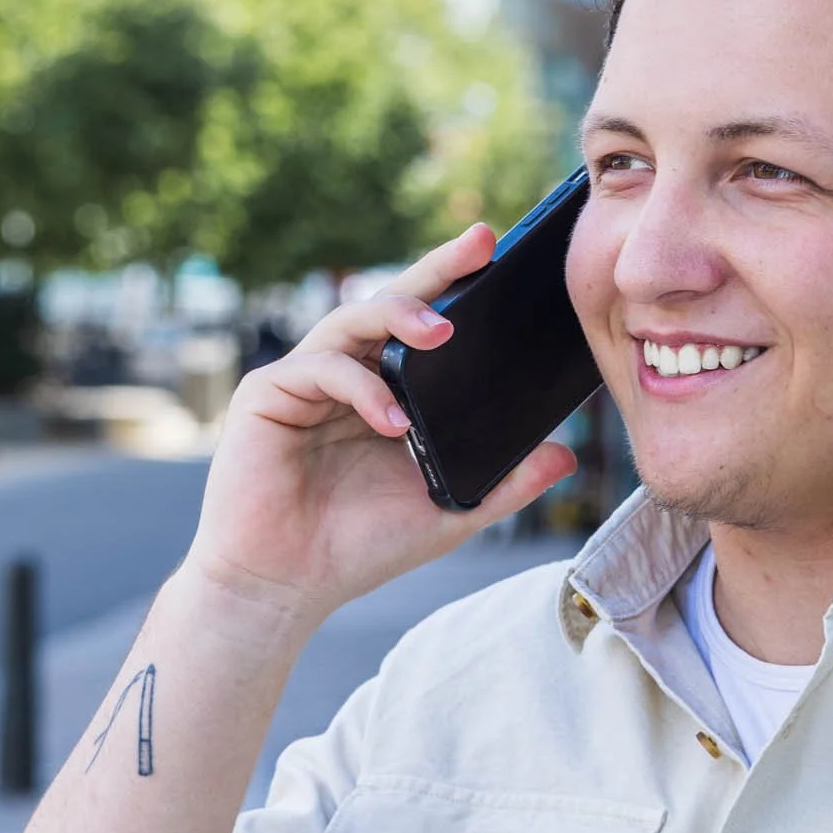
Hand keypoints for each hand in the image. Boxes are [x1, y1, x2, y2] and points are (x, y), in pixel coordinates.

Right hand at [182, 224, 577, 634]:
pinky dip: (360, 388)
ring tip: (443, 333)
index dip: (457, 289)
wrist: (283, 588)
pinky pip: (319, 368)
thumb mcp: (447, 511)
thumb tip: (565, 456)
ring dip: (400, 318)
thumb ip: (503, 484)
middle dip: (436, 270)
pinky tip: (390, 420)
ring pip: (351, 321)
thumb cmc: (357, 548)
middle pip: (390, 305)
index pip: (423, 329)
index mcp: (382, 392)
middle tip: (481, 244)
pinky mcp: (266, 395)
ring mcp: (303, 381)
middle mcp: (344, 374)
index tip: (503, 257)